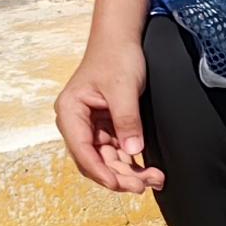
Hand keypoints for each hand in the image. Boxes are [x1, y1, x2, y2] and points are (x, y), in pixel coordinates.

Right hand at [53, 40, 158, 192]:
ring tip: (154, 179)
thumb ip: (127, 120)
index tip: (117, 184)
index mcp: (70, 112)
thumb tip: (132, 151)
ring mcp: (92, 127)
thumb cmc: (115, 57)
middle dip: (119, 175)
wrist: (121, 40)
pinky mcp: (107, 127)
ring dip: (129, 172)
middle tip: (144, 185)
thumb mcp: (123, 89)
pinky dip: (133, 162)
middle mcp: (77, 123)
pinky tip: (150, 172)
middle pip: (95, 160)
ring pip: (108, 160)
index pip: (81, 150)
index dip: (99, 171)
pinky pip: (118, 151)